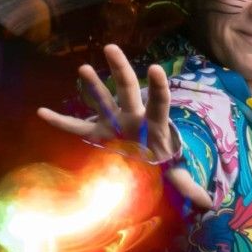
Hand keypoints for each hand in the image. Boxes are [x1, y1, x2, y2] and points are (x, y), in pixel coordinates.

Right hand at [37, 43, 214, 209]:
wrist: (148, 156)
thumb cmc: (163, 158)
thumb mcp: (175, 172)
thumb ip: (188, 185)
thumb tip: (210, 204)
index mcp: (154, 124)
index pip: (159, 102)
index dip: (159, 87)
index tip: (157, 69)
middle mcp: (133, 116)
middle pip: (128, 89)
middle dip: (120, 69)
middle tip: (111, 48)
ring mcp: (114, 121)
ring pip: (102, 98)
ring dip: (92, 85)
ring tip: (83, 68)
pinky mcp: (98, 131)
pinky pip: (76, 126)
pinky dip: (60, 120)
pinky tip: (42, 112)